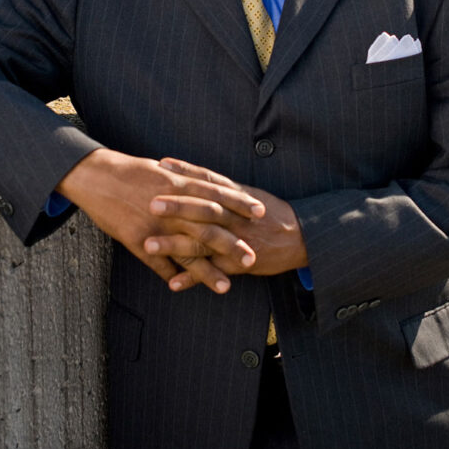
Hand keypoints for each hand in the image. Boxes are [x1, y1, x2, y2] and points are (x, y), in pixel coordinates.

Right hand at [56, 147, 265, 293]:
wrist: (96, 175)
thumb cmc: (130, 171)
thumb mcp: (162, 171)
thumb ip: (186, 180)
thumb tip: (206, 187)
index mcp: (179, 184)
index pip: (217, 195)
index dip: (239, 204)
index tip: (259, 212)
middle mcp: (172, 206)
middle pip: (208, 227)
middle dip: (232, 244)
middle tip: (252, 256)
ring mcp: (156, 225)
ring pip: (187, 252)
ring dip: (208, 271)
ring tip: (226, 286)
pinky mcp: (138, 239)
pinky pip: (159, 263)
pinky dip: (172, 275)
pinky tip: (182, 288)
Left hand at [145, 157, 308, 291]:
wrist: (300, 237)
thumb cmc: (270, 212)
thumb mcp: (247, 193)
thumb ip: (220, 186)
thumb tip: (192, 174)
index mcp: (234, 197)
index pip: (206, 181)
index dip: (184, 173)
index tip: (160, 166)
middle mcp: (234, 217)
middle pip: (202, 210)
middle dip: (175, 207)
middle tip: (149, 203)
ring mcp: (235, 241)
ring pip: (202, 243)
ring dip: (174, 245)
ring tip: (148, 245)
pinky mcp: (238, 263)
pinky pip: (213, 273)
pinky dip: (193, 278)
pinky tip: (172, 283)